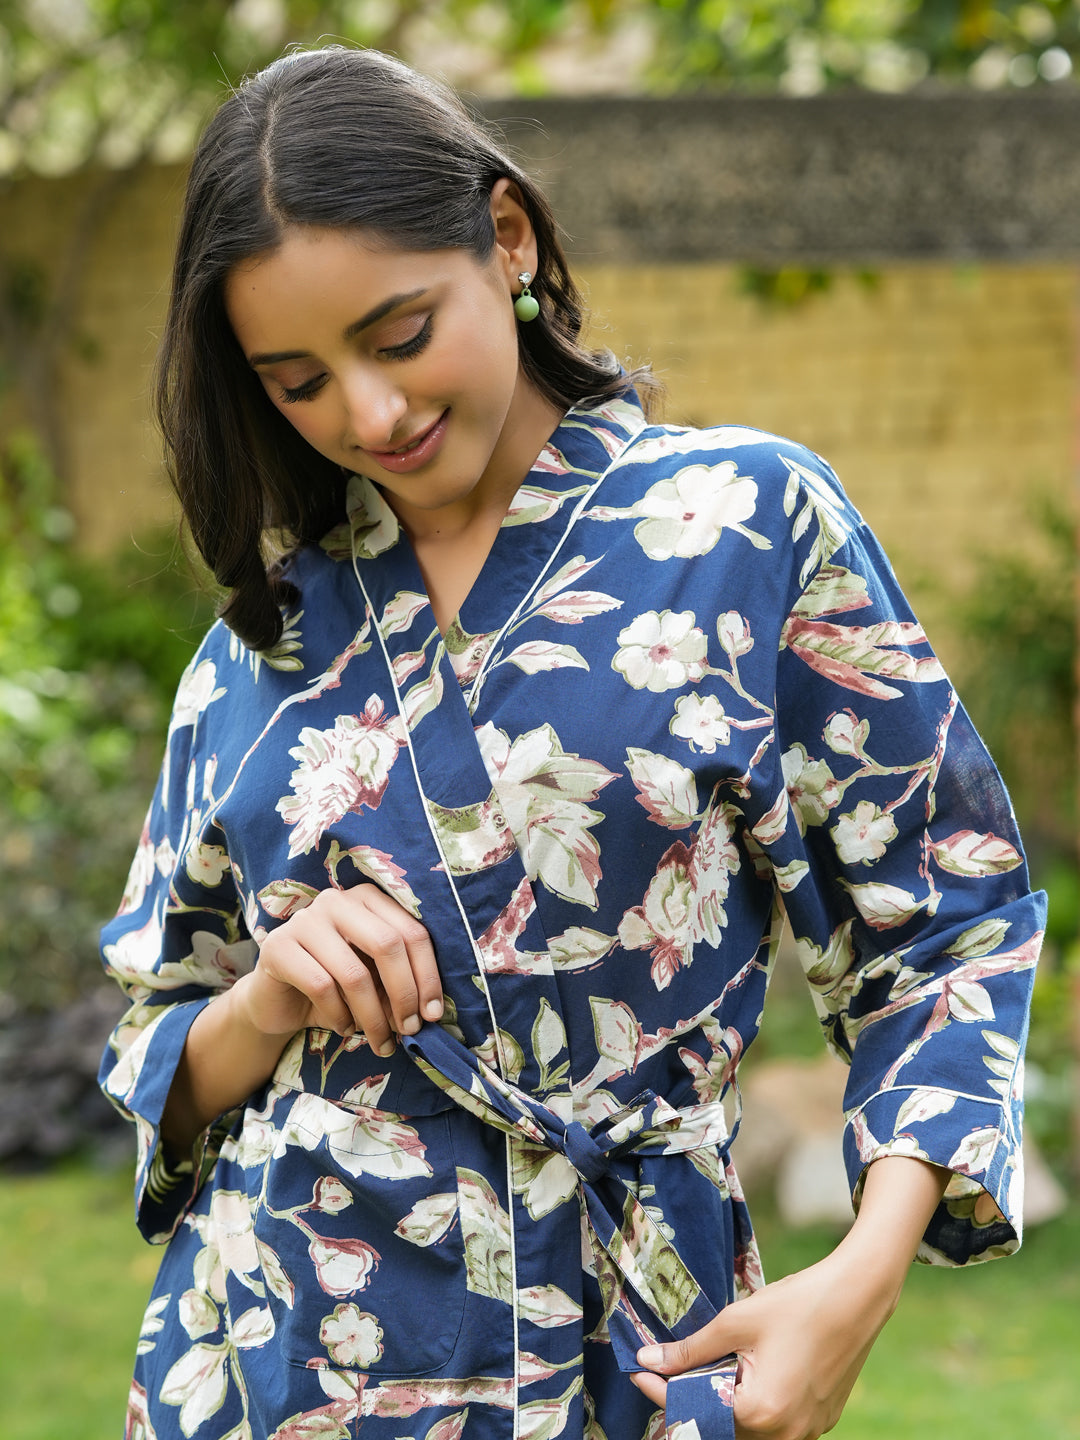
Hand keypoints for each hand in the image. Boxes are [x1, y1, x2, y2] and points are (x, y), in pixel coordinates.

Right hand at [237, 884, 442, 1055]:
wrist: (277, 1001)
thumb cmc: (335, 987)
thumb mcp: (375, 983)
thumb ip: (399, 986)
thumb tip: (430, 1011)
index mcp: (368, 899)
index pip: (411, 932)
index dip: (428, 975)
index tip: (433, 1013)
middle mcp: (337, 901)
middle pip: (387, 944)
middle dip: (404, 994)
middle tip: (411, 1029)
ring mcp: (305, 920)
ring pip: (354, 973)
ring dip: (374, 1017)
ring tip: (381, 1041)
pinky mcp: (278, 947)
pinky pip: (321, 987)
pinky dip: (340, 1016)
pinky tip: (345, 1027)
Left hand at [631, 1156, 948, 1439]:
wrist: (857, 1296)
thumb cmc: (797, 1303)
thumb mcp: (736, 1321)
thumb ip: (691, 1349)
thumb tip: (650, 1361)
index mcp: (761, 1412)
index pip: (696, 1413)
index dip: (662, 1392)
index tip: (638, 1372)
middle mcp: (786, 1434)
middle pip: (722, 1429)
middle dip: (692, 1400)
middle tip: (668, 1372)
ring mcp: (807, 1432)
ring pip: (748, 1430)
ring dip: (722, 1405)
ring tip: (703, 1371)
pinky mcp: (820, 1422)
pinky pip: (776, 1425)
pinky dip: (752, 1405)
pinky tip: (742, 1375)